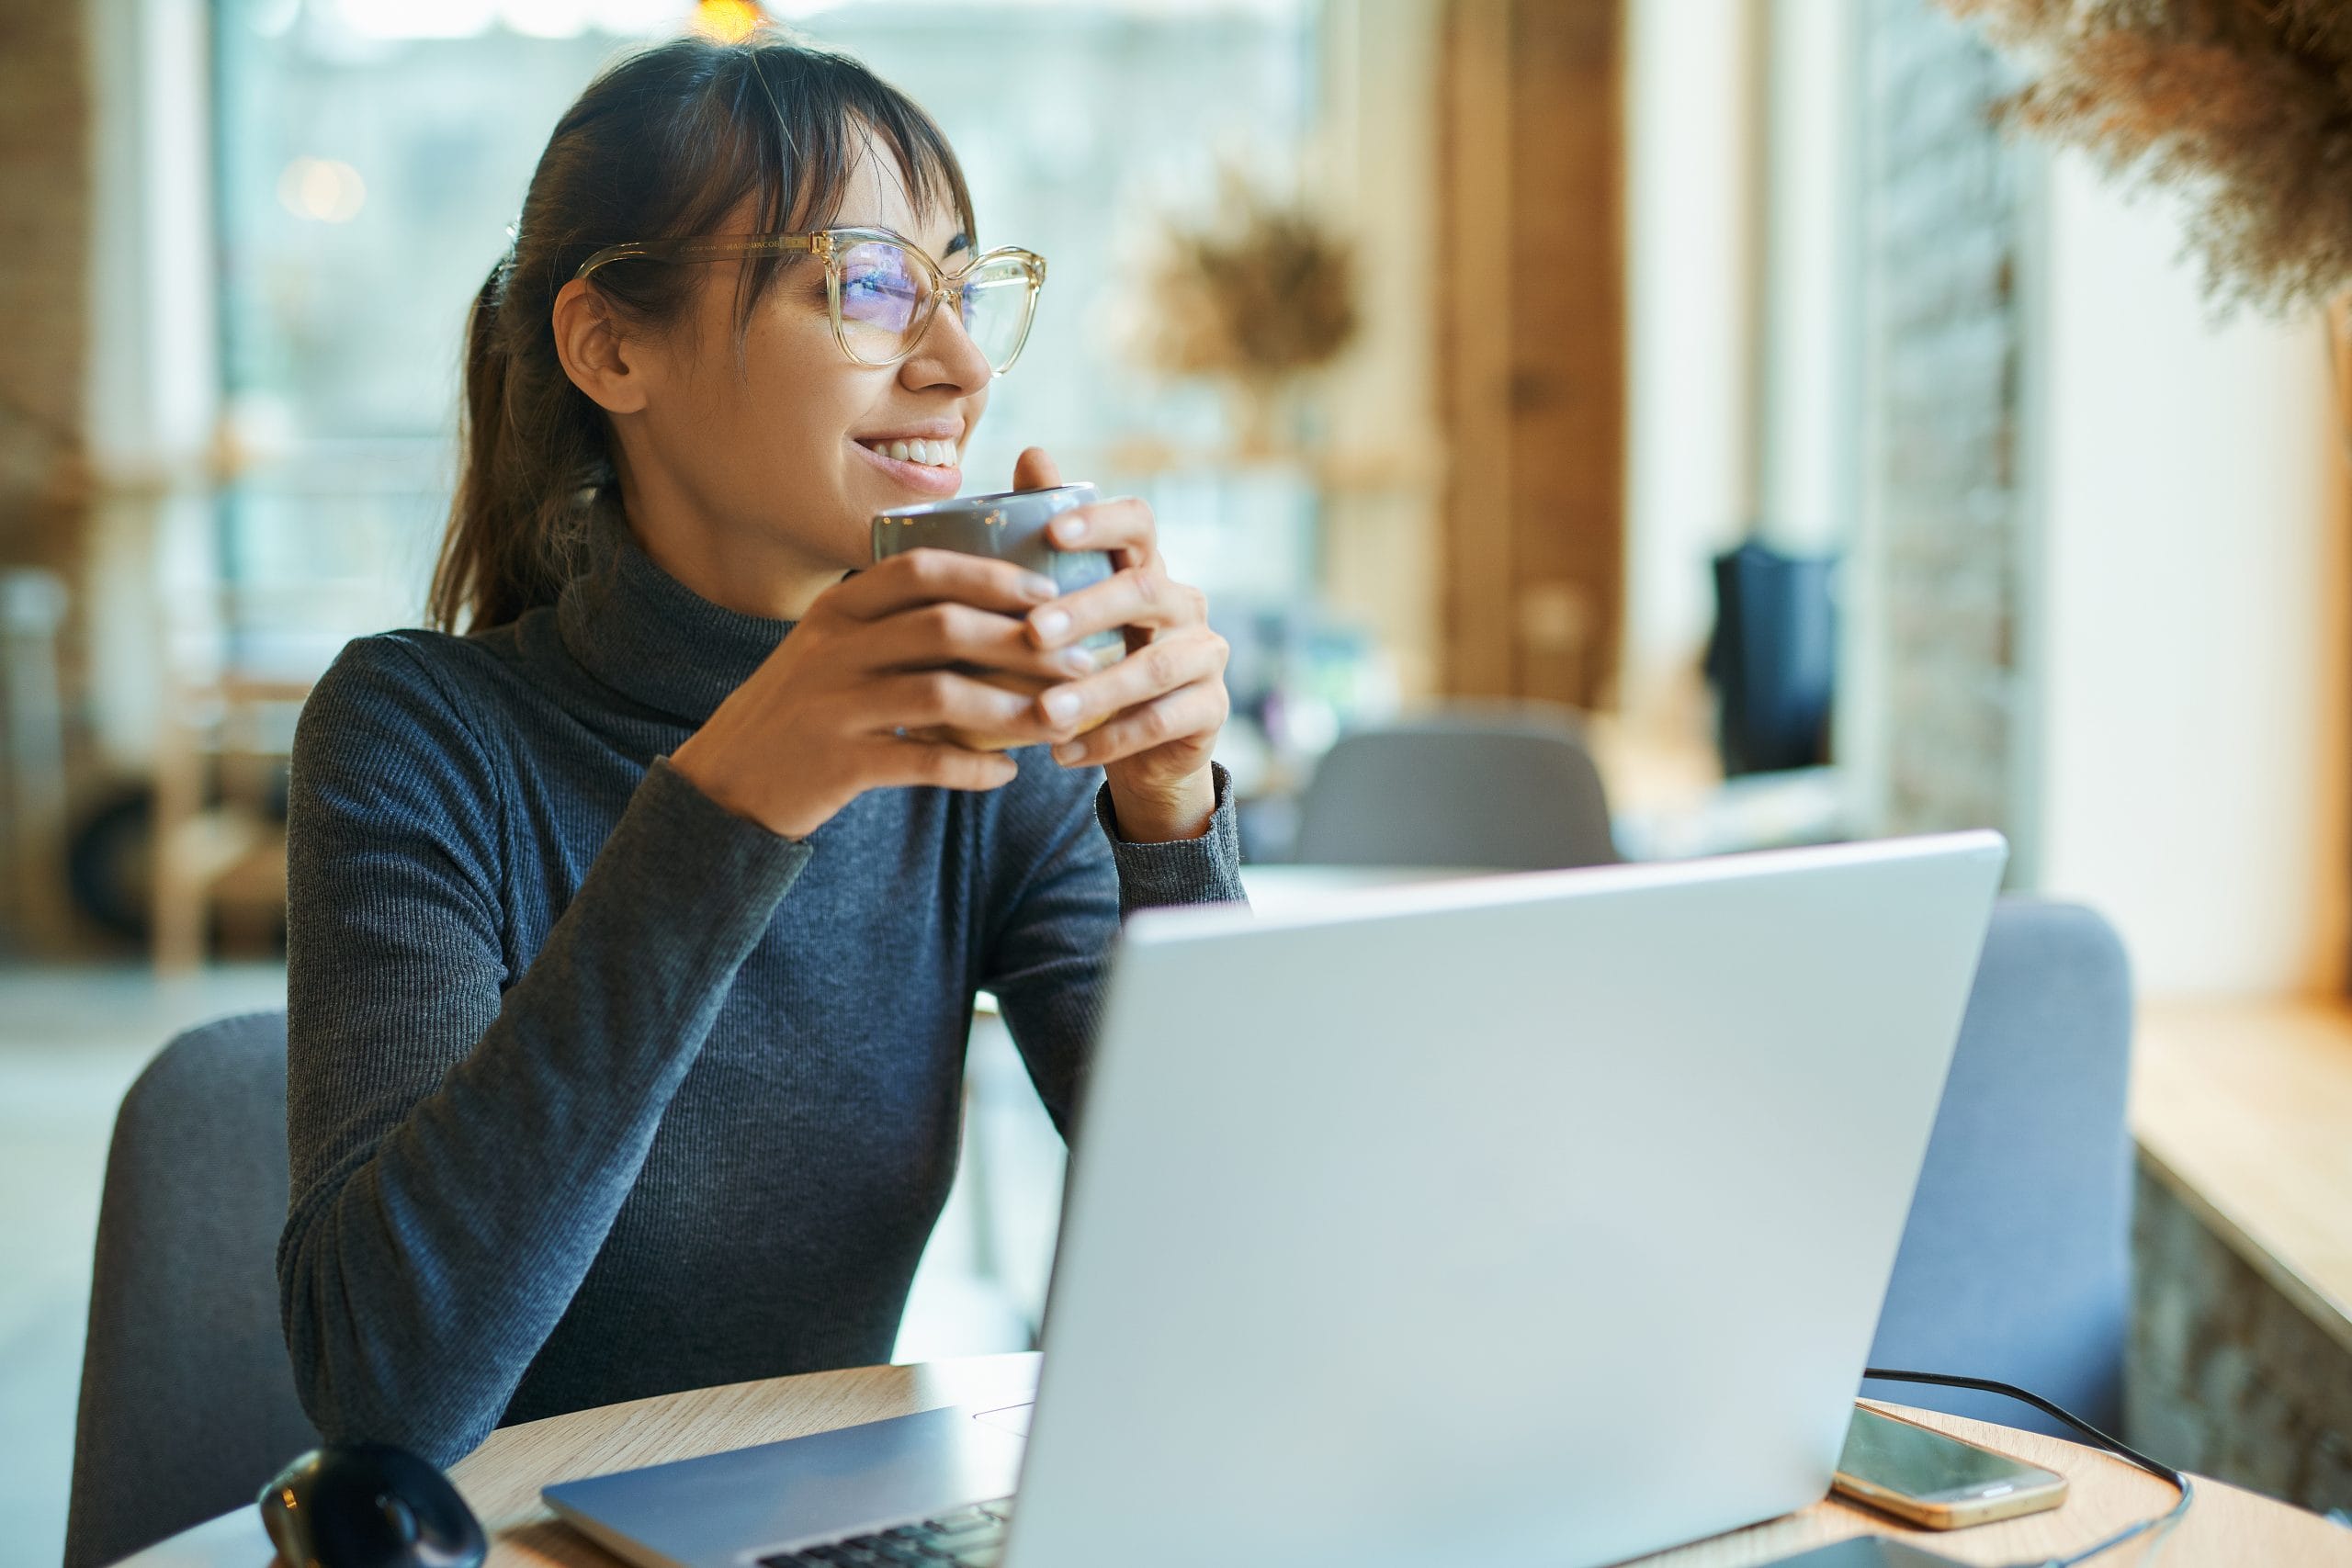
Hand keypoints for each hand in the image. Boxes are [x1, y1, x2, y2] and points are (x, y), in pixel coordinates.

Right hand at [669, 548, 1103, 839]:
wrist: (725, 783)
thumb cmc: (798, 712)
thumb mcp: (829, 650)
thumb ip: (890, 624)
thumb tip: (985, 610)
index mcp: (836, 609)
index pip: (920, 569)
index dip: (990, 576)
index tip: (1047, 594)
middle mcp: (833, 648)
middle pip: (945, 627)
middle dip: (1022, 643)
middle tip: (1078, 663)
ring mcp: (833, 704)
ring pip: (942, 693)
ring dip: (1011, 708)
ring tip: (1058, 721)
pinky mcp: (837, 762)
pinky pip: (922, 759)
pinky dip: (972, 767)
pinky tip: (1006, 774)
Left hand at [1011, 447, 1229, 841]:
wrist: (1142, 744)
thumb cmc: (1093, 658)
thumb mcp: (1066, 602)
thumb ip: (1048, 538)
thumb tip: (1031, 451)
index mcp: (1146, 566)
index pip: (1139, 523)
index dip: (1101, 523)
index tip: (1053, 533)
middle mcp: (1184, 602)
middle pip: (1145, 591)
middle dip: (1088, 611)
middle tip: (1033, 634)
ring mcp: (1205, 655)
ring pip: (1155, 666)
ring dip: (1095, 689)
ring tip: (1044, 711)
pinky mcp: (1211, 708)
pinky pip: (1163, 721)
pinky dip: (1109, 738)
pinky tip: (1061, 753)